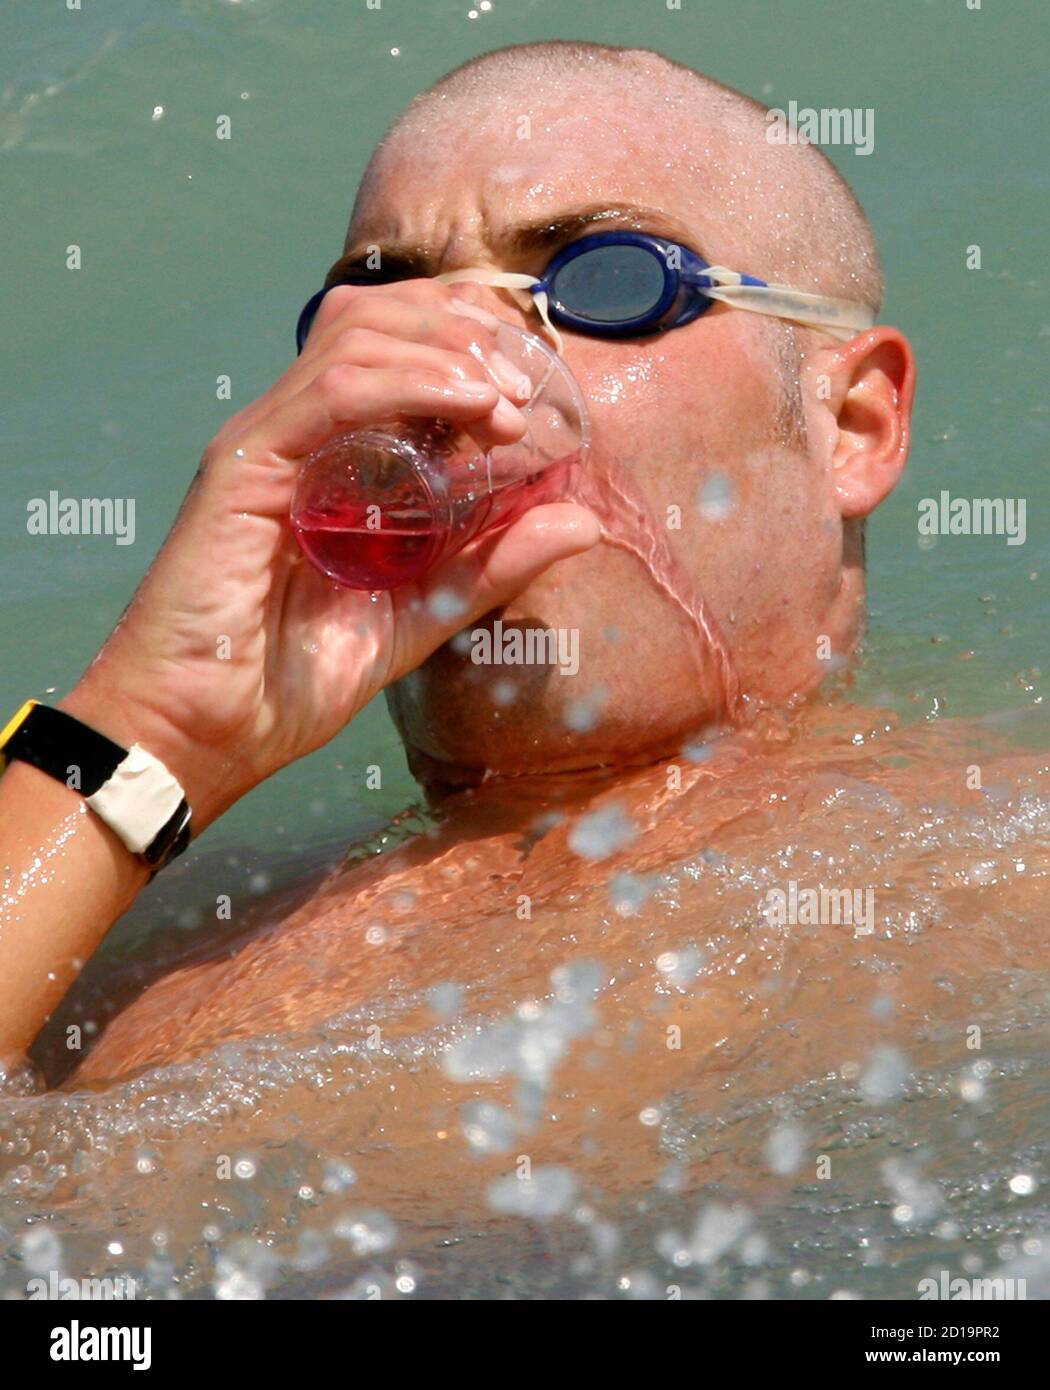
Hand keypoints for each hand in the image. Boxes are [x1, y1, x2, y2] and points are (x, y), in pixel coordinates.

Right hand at [64, 280, 598, 829]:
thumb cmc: (292, 676)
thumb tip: (581, 520)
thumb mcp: (422, 613)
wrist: (206, 733)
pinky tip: (469, 406)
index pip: (396, 348)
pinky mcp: (246, 465)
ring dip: (447, 353)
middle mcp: (297, 432)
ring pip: (358, 336)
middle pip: (377, 318)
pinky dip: (410, 382)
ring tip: (505, 403)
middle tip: (526, 383)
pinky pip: (334, 392)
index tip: (535, 386)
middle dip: (463, 330)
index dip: (470, 343)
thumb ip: (493, 564)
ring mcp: (268, 441)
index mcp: (331, 454)